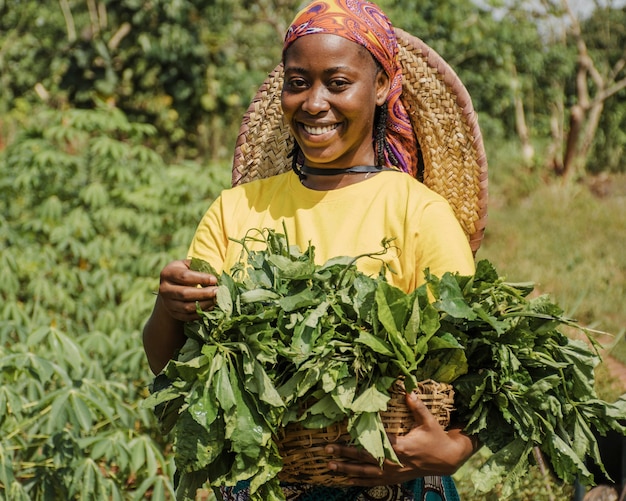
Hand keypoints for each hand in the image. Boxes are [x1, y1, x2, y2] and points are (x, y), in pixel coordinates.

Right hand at [157, 259, 218, 321]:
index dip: (201, 278)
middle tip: (217, 291)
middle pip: (185, 294)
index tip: (214, 280)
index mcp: (167, 274)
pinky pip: (188, 317)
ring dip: (204, 304)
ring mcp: (167, 303)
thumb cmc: (184, 272)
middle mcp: (164, 289)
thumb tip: (213, 279)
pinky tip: (210, 307)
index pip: (184, 276)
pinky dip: (201, 313)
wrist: (172, 287)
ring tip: (215, 299)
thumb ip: (199, 267)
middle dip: (204, 293)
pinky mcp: (173, 313)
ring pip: (187, 307)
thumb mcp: (188, 265)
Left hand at [325, 391, 474, 485]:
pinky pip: (373, 482)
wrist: (447, 460)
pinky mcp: (394, 479)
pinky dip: (358, 482)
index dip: (358, 441)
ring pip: (365, 473)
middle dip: (344, 455)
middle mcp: (394, 462)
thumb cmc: (436, 438)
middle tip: (327, 452)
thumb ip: (417, 407)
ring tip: (330, 466)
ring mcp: (393, 473)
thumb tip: (408, 390)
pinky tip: (345, 480)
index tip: (342, 437)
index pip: (374, 444)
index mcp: (401, 447)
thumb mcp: (429, 421)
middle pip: (365, 460)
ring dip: (347, 470)